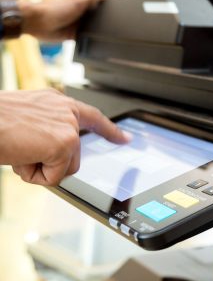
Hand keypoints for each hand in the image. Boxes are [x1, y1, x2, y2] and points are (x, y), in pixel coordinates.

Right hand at [0, 89, 129, 185]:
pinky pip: (55, 177)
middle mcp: (66, 111)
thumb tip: (56, 153)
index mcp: (57, 103)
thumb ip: (47, 130)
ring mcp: (68, 127)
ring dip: (39, 168)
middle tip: (22, 148)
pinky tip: (20, 157)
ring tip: (19, 150)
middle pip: (74, 155)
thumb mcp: (25, 120)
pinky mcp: (65, 143)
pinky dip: (35, 176)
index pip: (92, 116)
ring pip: (65, 168)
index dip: (109, 130)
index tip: (126, 139)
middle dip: (49, 162)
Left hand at [18, 0, 115, 40]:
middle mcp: (84, 13)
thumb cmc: (56, 8)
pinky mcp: (75, 35)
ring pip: (96, 29)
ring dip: (102, 32)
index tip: (127, 4)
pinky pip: (87, 40)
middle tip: (124, 23)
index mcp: (87, 2)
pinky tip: (99, 45)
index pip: (104, 0)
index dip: (115, 1)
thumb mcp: (79, 1)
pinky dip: (92, 42)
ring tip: (115, 36)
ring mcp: (80, 24)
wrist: (38, 23)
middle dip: (112, 19)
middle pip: (102, 15)